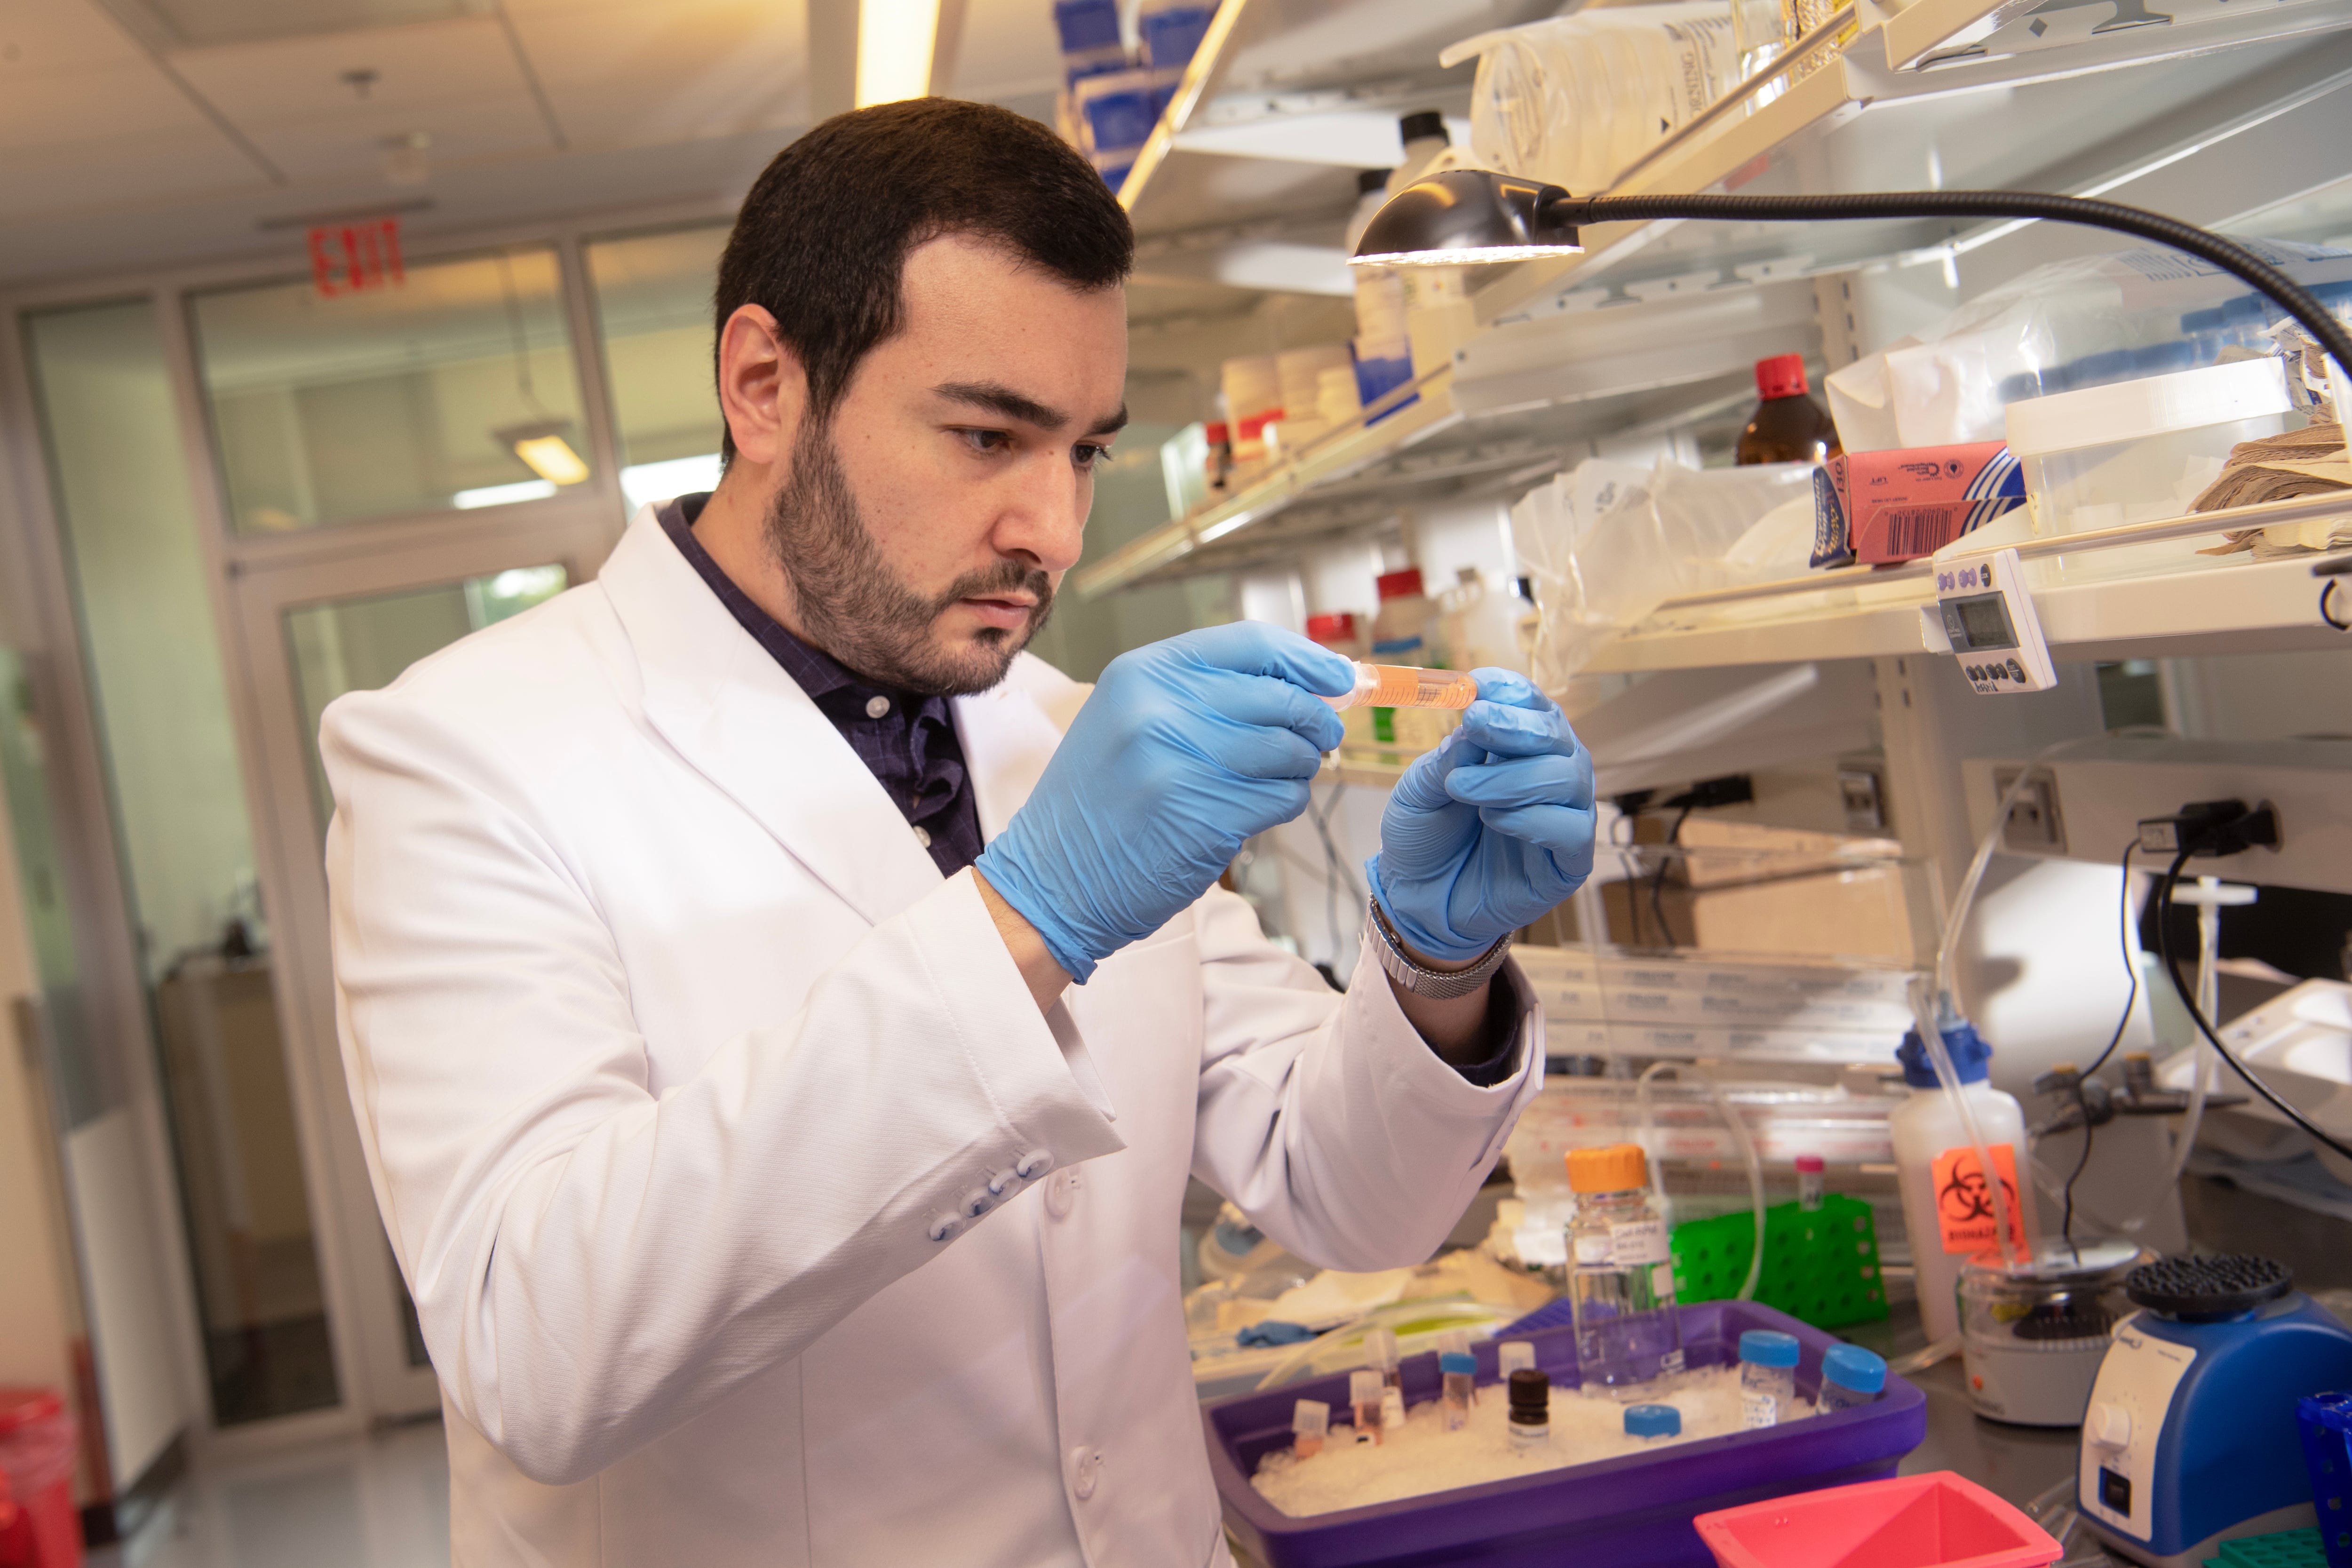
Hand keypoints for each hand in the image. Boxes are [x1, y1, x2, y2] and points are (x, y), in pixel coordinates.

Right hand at [975, 623, 1349, 980]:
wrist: (1053, 878)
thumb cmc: (1099, 800)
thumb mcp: (1129, 719)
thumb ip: (1202, 693)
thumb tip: (1299, 682)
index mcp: (1143, 674)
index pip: (1250, 644)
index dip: (1306, 658)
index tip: (1338, 675)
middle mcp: (1161, 710)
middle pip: (1279, 696)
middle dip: (1315, 718)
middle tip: (1322, 735)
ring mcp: (1183, 765)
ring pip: (1289, 750)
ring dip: (1300, 766)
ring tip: (1279, 776)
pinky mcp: (1206, 818)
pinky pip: (1281, 799)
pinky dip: (1284, 803)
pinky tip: (1258, 809)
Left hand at [1367, 671, 1594, 961]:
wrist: (1419, 899)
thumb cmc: (1425, 836)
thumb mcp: (1419, 789)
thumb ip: (1447, 759)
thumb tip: (1473, 727)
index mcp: (1518, 748)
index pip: (1532, 706)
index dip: (1513, 691)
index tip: (1479, 684)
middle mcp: (1550, 774)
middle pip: (1558, 734)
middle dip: (1515, 725)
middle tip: (1473, 722)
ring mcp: (1565, 816)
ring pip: (1567, 776)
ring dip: (1512, 776)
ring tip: (1462, 788)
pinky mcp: (1569, 861)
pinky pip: (1573, 829)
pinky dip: (1532, 819)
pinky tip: (1493, 821)